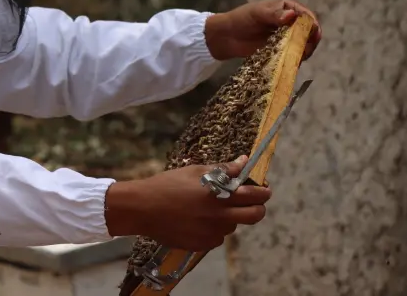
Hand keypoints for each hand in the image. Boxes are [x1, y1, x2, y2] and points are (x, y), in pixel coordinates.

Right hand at [104, 156, 270, 250]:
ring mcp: (211, 233)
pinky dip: (213, 229)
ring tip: (210, 208)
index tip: (264, 189)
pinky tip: (197, 219)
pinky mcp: (201, 245)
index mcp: (220, 195)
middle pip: (255, 216)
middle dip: (257, 208)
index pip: (256, 196)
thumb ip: (223, 169)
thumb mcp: (195, 171)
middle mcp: (220, 217)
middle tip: (249, 202)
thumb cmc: (167, 184)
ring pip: (233, 226)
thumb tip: (243, 161)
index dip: (264, 192)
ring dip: (229, 217)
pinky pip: (217, 237)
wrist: (142, 208)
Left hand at [204, 0, 321, 60]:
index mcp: (288, 8)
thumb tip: (292, 15)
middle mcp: (291, 23)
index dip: (312, 26)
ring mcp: (287, 37)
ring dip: (304, 52)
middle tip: (305, 50)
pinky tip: (291, 63)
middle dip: (310, 41)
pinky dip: (295, 59)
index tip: (312, 35)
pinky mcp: (281, 50)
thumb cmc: (241, 19)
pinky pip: (294, 55)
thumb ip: (274, 15)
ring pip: (304, 45)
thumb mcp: (257, 14)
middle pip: (310, 33)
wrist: (227, 36)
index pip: (307, 16)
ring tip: (297, 57)